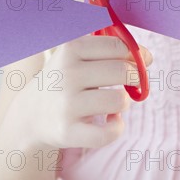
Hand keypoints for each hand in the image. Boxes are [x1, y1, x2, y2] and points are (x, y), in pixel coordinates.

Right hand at [10, 35, 152, 150]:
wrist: (31, 115)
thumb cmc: (66, 78)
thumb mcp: (78, 54)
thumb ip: (111, 48)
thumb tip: (147, 57)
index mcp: (71, 48)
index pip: (119, 46)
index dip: (137, 54)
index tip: (141, 61)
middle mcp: (67, 73)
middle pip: (122, 71)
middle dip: (135, 78)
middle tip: (130, 82)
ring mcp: (67, 103)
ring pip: (119, 100)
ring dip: (124, 102)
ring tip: (113, 102)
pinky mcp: (68, 131)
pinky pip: (109, 132)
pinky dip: (116, 128)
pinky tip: (110, 121)